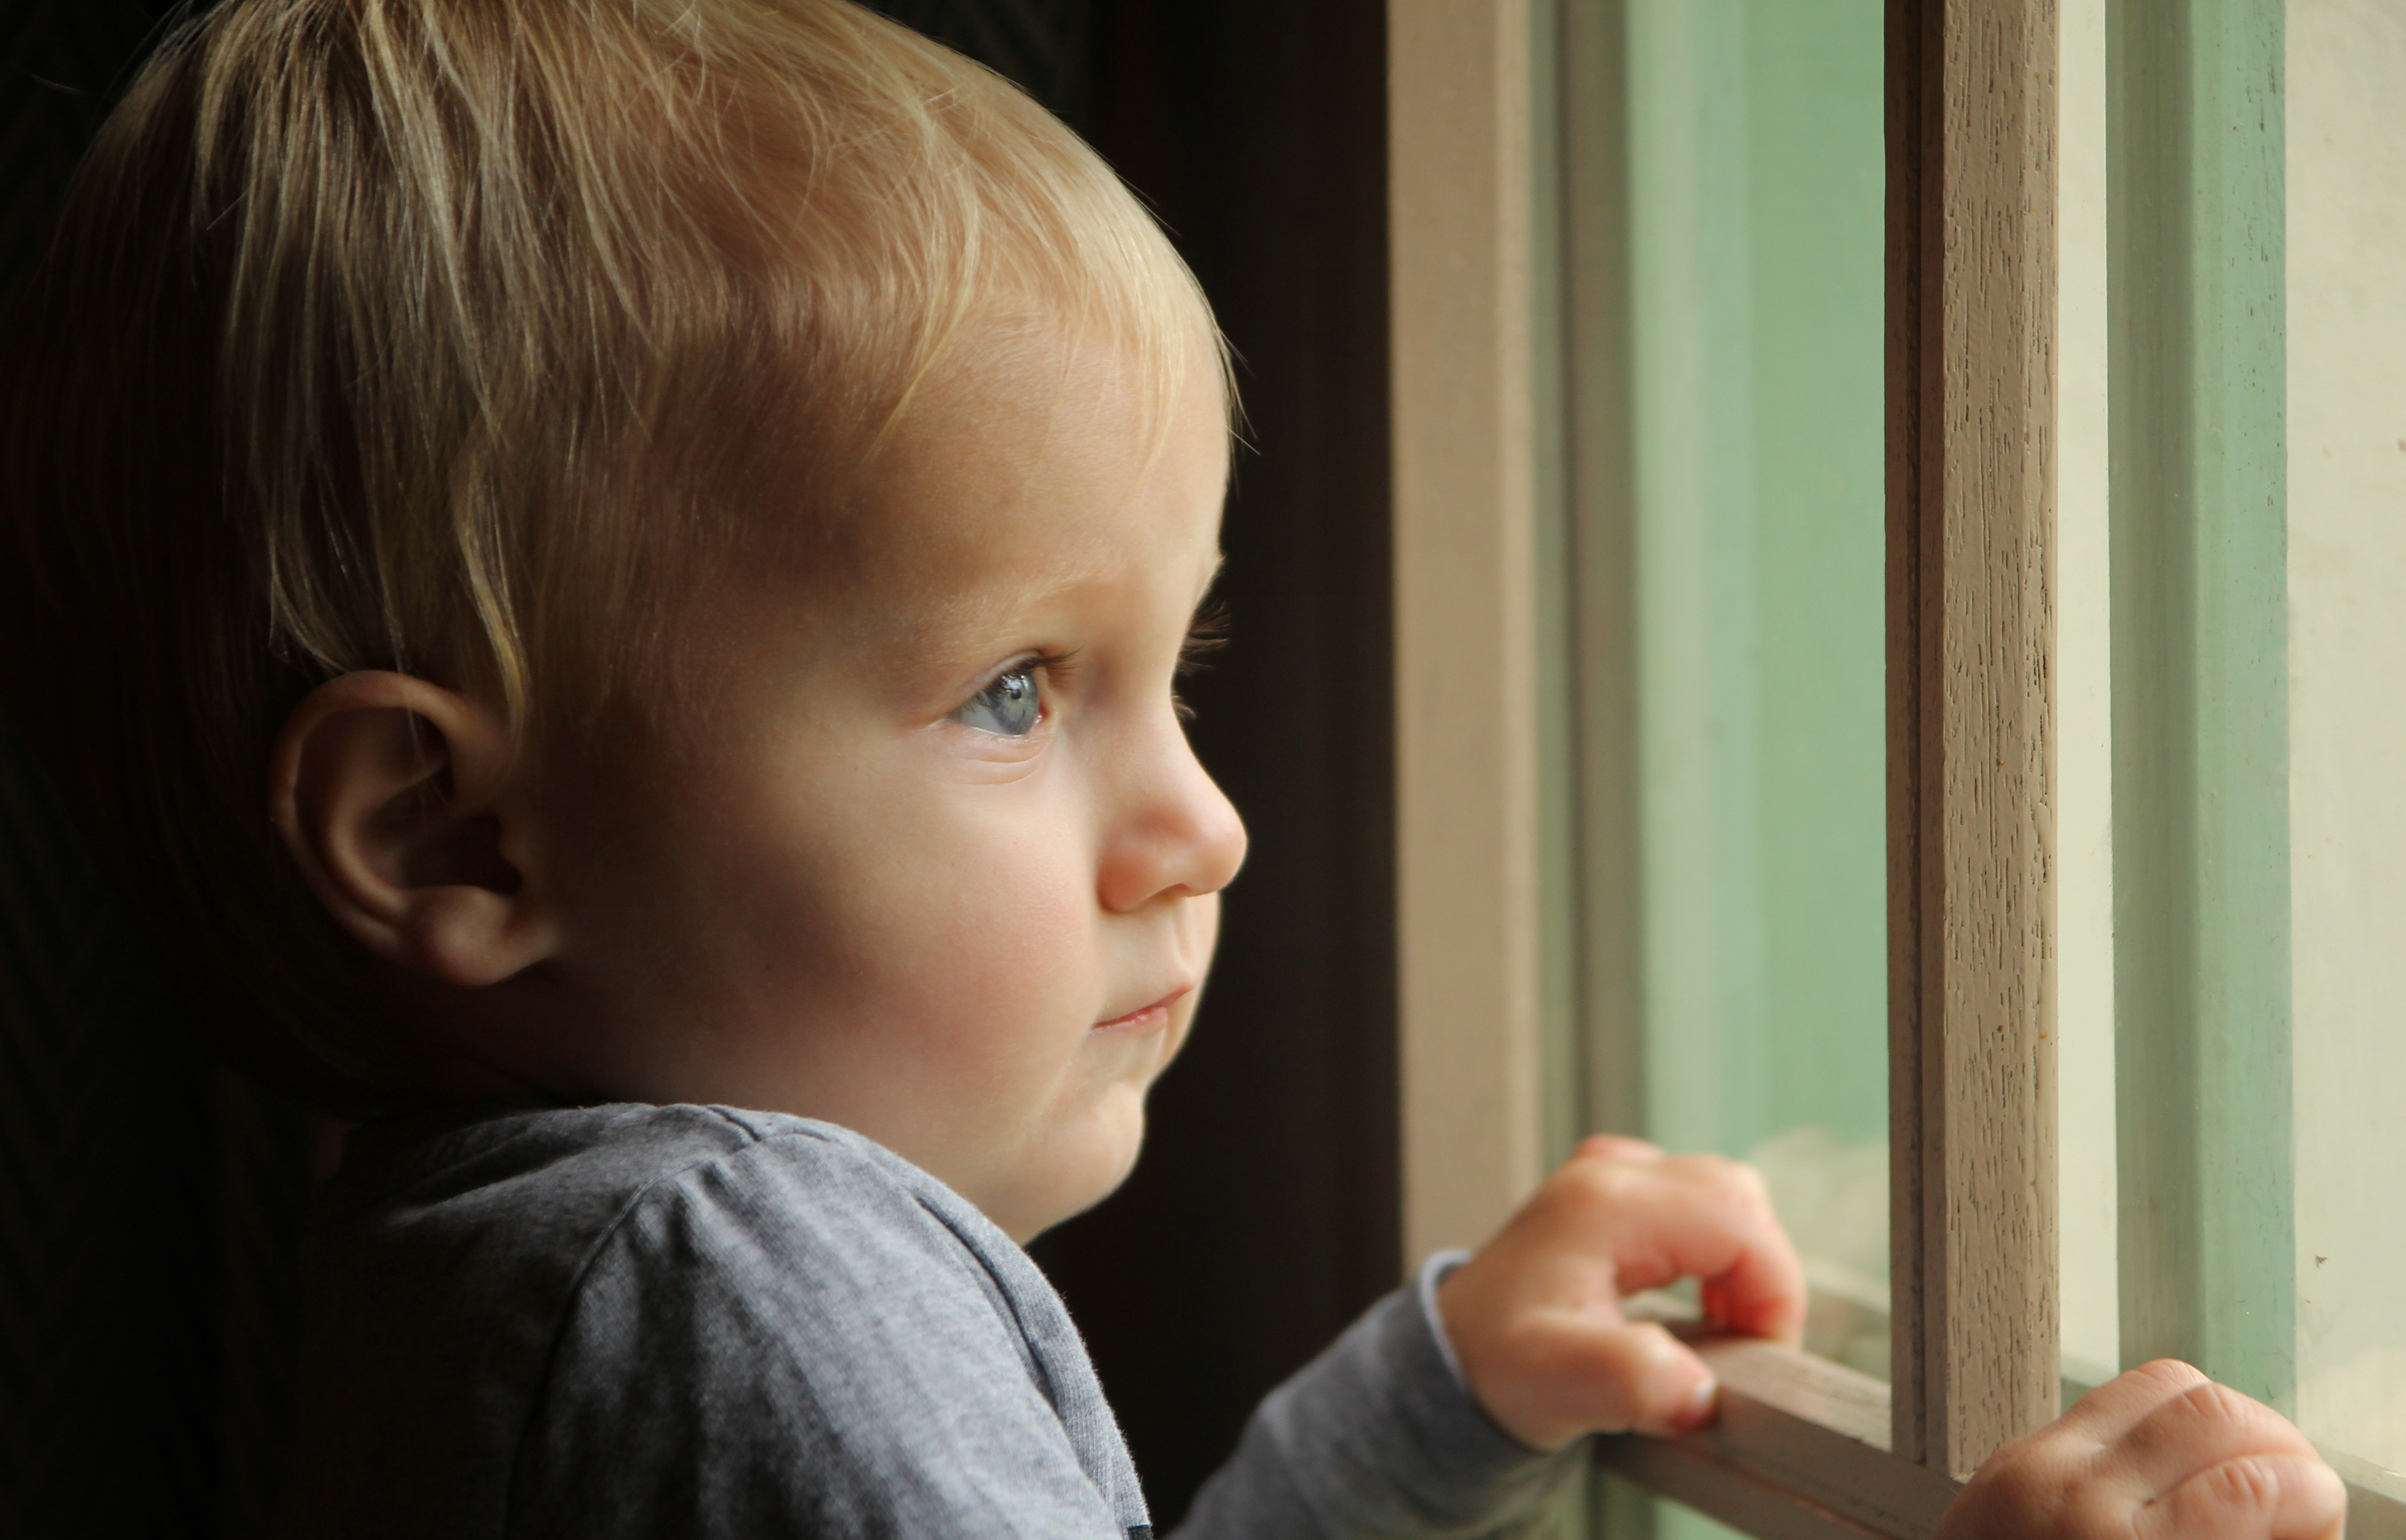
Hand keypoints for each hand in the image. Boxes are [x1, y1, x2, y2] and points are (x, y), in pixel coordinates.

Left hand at [1434, 1135, 1805, 1450]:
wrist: (1450, 1359)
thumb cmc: (1491, 1363)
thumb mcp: (1559, 1382)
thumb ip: (1633, 1382)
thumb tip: (1699, 1390)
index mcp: (1605, 1205)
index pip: (1738, 1220)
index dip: (1772, 1291)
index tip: (1764, 1352)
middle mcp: (1609, 1177)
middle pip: (1738, 1198)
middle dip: (1762, 1275)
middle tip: (1747, 1345)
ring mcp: (1610, 1181)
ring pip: (1724, 1199)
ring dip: (1742, 1266)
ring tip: (1724, 1332)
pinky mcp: (1614, 1202)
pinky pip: (1695, 1209)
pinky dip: (1715, 1256)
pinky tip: (1699, 1307)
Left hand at [1936, 1360, 2345, 1539]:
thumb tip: (2295, 1520)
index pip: (2246, 1482)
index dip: (2310, 1493)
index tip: (2321, 1508)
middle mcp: (2073, 1494)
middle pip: (2208, 1409)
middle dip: (2275, 1438)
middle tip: (2296, 1483)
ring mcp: (2034, 1461)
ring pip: (2162, 1383)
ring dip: (2223, 1415)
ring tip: (2246, 1465)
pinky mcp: (2014, 1452)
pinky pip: (2110, 1401)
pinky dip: (2165, 1420)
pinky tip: (2185, 1466)